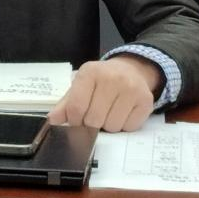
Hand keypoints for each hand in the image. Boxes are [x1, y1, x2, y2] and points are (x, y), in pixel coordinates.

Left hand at [48, 55, 162, 131]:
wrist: (131, 70)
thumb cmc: (101, 81)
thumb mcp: (81, 86)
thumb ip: (66, 104)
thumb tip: (52, 120)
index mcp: (90, 72)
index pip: (76, 108)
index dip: (74, 121)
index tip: (77, 120)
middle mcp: (111, 77)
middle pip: (94, 120)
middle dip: (92, 124)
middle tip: (95, 115)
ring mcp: (130, 88)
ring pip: (112, 127)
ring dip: (108, 126)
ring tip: (110, 112)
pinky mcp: (145, 100)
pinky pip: (129, 127)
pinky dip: (124, 126)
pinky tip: (123, 112)